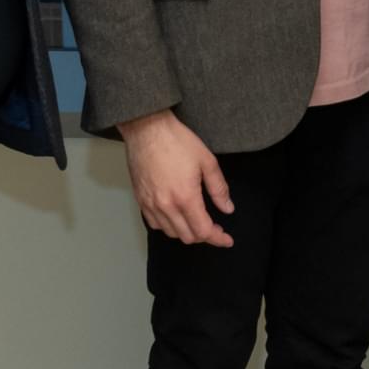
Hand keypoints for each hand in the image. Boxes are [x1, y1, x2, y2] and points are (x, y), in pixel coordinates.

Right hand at [119, 109, 234, 246]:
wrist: (146, 129)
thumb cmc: (177, 141)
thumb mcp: (207, 161)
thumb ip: (219, 189)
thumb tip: (227, 208)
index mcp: (185, 197)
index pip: (203, 231)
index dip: (218, 238)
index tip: (226, 239)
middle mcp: (166, 205)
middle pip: (188, 236)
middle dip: (204, 235)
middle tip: (215, 227)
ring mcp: (150, 204)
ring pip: (171, 233)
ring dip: (186, 232)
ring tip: (196, 221)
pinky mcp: (140, 199)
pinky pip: (154, 224)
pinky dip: (168, 226)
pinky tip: (176, 216)